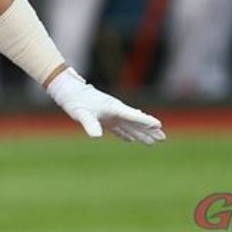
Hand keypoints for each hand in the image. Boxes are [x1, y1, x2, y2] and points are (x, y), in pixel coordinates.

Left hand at [46, 67, 165, 144]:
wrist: (68, 91)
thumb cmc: (75, 101)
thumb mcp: (81, 114)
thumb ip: (90, 124)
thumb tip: (96, 136)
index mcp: (113, 108)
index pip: (133, 116)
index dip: (146, 121)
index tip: (159, 125)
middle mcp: (115, 111)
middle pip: (136, 122)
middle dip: (150, 129)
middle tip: (163, 137)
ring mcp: (111, 115)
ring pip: (130, 126)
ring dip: (142, 133)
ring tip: (154, 141)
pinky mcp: (105, 119)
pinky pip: (120, 128)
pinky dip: (127, 134)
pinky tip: (131, 140)